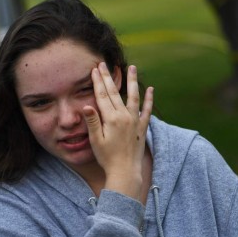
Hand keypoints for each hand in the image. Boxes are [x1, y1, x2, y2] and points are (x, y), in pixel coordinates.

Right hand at [82, 62, 153, 199]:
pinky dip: (149, 99)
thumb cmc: (107, 158)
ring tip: (131, 67)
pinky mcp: (142, 127)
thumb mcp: (96, 140)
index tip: (94, 69)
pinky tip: (151, 89)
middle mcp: (124, 117)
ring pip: (133, 96)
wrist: (125, 171)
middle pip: (115, 93)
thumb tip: (86, 106)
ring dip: (132, 81)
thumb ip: (93, 122)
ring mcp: (135, 121)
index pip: (102, 96)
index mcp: (111, 119)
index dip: (98, 82)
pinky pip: (147, 110)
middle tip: (104, 64)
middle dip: (108, 77)